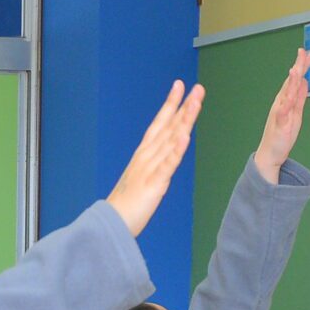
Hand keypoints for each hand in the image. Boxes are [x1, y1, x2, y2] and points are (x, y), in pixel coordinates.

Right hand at [106, 80, 206, 235]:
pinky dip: (176, 151)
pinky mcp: (154, 184)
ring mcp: (150, 168)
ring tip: (195, 104)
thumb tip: (164, 153)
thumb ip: (153, 163)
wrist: (111, 223)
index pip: (159, 123)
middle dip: (184, 106)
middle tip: (197, 88)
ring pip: (170, 140)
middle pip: (168, 127)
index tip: (179, 85)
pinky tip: (185, 137)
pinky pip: (167, 165)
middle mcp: (147, 156)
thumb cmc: (127, 203)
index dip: (170, 104)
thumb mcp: (142, 177)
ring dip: (184, 121)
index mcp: (144, 154)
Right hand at [252, 49, 309, 183]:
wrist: (270, 154)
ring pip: (286, 94)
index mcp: (286, 100)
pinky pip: (282, 112)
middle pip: (291, 82)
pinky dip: (286, 103)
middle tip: (303, 52)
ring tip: (295, 69)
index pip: (295, 79)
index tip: (308, 53)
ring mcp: (280, 113)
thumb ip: (300, 97)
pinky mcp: (280, 124)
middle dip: (298, 67)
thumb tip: (304, 81)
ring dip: (290, 81)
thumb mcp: (296, 113)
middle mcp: (281, 103)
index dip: (302, 66)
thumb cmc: (282, 135)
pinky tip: (289, 95)